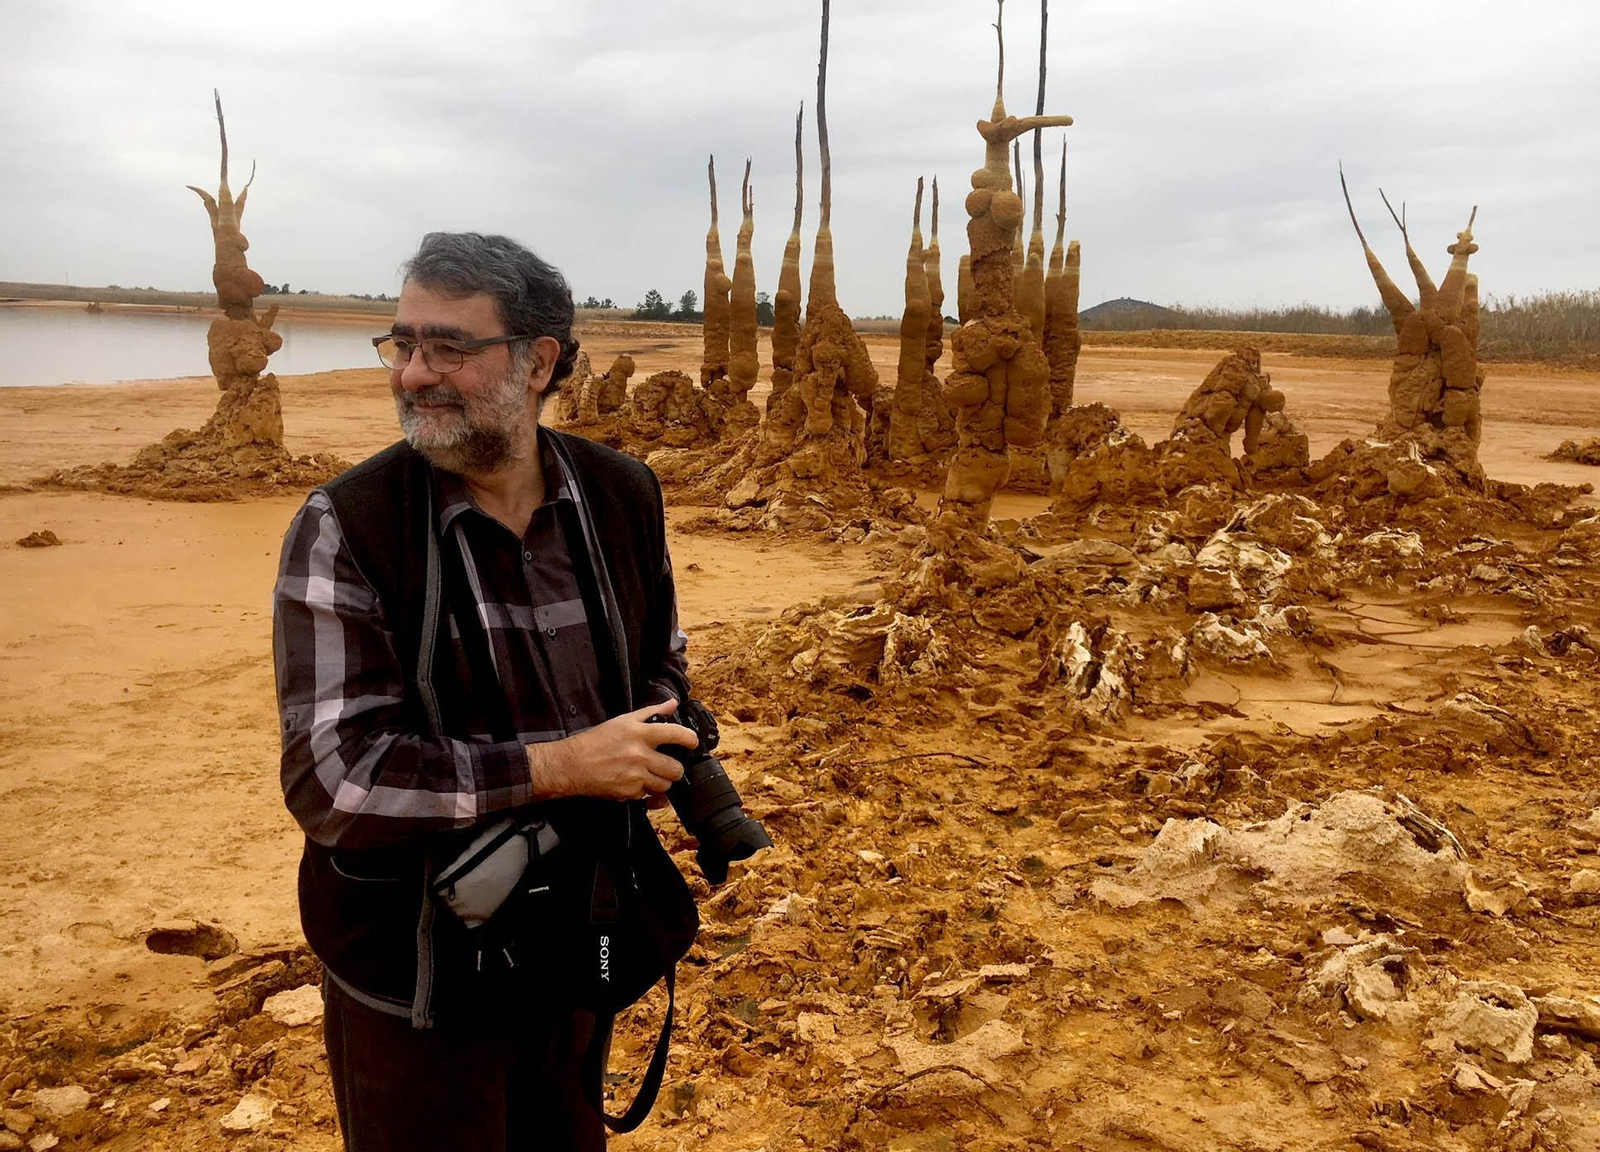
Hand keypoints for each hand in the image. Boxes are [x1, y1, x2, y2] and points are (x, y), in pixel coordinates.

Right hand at [527, 698, 697, 801]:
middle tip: (668, 765)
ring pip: (664, 785)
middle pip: (675, 769)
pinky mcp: (628, 793)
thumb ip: (651, 712)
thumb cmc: (595, 741)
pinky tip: (635, 782)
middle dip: (675, 769)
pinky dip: (645, 792)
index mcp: (640, 734)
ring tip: (650, 774)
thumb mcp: (623, 720)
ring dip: (661, 782)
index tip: (692, 743)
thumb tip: (672, 704)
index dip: (690, 740)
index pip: (676, 735)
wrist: (572, 765)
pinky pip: (647, 796)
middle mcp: (639, 755)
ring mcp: (634, 776)